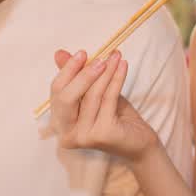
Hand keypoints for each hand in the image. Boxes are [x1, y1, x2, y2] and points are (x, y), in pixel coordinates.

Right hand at [48, 49, 159, 164]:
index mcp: (60, 123)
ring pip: (91, 96)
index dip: (67, 71)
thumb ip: (76, 76)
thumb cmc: (114, 117)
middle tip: (99, 58)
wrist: (139, 142)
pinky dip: (117, 79)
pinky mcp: (102, 134)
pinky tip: (123, 66)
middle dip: (82, 74)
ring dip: (105, 72)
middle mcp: (66, 133)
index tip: (82, 53)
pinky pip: (108, 99)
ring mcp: (83, 136)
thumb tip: (59, 53)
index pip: (56, 93)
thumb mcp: (93, 93)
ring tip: (115, 56)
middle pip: (66, 98)